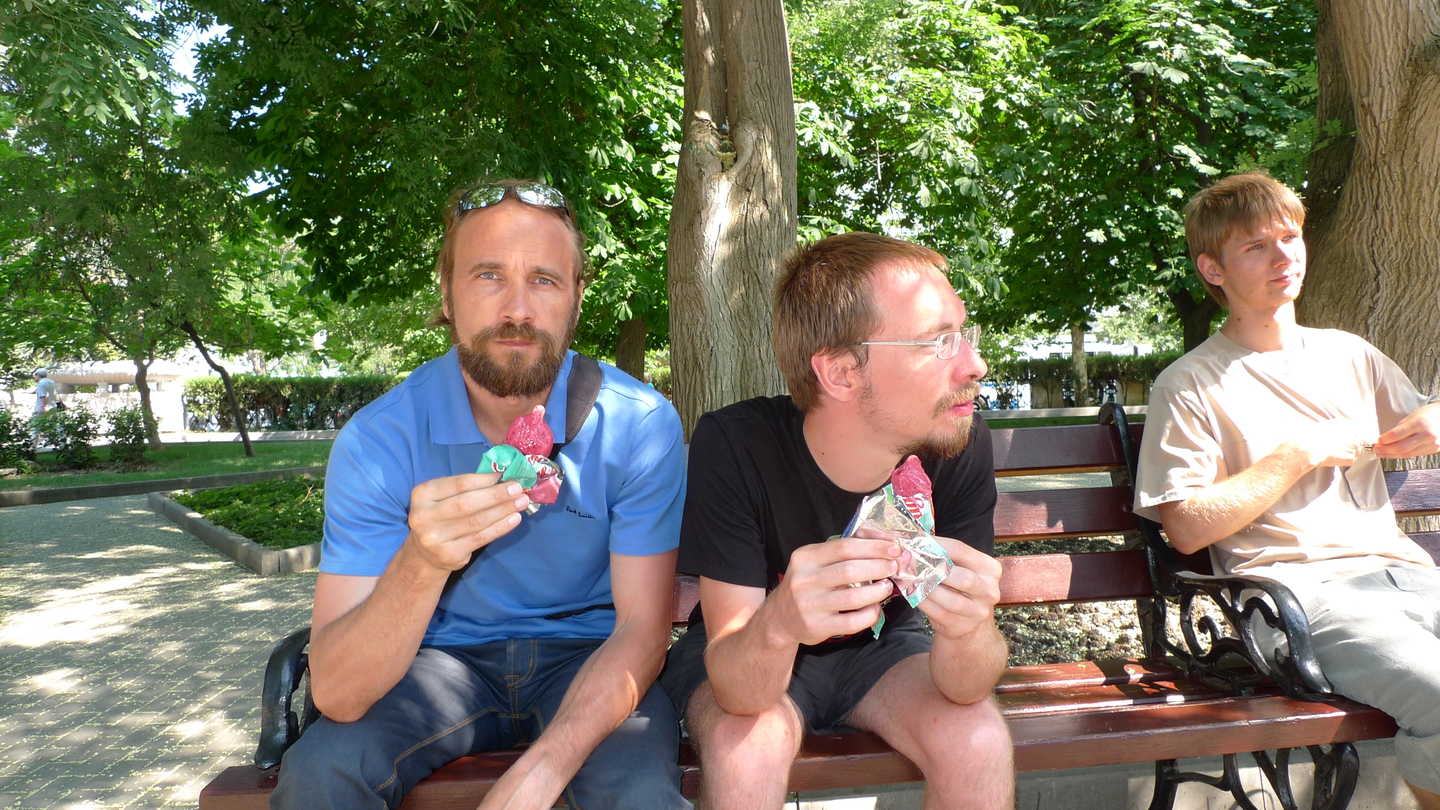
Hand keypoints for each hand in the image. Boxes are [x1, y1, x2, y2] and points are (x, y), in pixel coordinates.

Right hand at [406, 472, 530, 571]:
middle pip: (467, 503)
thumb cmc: (441, 516)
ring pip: (476, 521)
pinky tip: (514, 518)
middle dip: (496, 495)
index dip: (485, 479)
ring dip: (503, 510)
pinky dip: (501, 527)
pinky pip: (481, 538)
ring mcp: (435, 538)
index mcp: (423, 494)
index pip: (459, 484)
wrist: (425, 554)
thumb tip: (502, 477)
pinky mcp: (449, 554)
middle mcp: (424, 516)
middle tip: (518, 488)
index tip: (505, 475)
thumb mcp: (443, 497)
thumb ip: (467, 487)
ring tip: (521, 502)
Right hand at [769, 538, 900, 645]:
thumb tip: (880, 540)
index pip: (845, 547)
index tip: (894, 548)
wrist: (780, 618)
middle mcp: (804, 580)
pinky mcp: (817, 626)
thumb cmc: (806, 585)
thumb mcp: (815, 562)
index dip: (874, 547)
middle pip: (850, 570)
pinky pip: (852, 621)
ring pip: (853, 597)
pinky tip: (875, 608)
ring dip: (878, 591)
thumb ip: (842, 551)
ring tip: (887, 586)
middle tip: (895, 567)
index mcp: (805, 557)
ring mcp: (809, 605)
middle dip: (880, 566)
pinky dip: (870, 614)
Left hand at [918, 537, 1001, 640]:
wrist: (967, 622)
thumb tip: (916, 540)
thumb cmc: (959, 587)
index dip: (936, 545)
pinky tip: (913, 594)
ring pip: (952, 599)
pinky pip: (940, 613)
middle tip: (913, 564)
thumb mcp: (960, 568)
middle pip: (963, 578)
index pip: (961, 550)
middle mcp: (989, 590)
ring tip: (911, 580)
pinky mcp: (963, 626)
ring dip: (928, 589)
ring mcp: (978, 611)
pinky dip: (923, 602)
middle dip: (935, 570)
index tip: (916, 542)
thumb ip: (945, 556)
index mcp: (990, 569)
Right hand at [1286, 418, 1365, 468]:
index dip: (1348, 438)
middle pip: (1358, 442)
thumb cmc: (1312, 436)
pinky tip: (1333, 459)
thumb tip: (1338, 435)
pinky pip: (1350, 461)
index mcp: (1347, 423)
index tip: (1341, 442)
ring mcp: (1354, 446)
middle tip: (1338, 449)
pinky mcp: (1351, 458)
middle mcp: (1354, 434)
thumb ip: (1337, 429)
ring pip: (1356, 452)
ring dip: (1347, 454)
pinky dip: (1343, 462)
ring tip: (1334, 454)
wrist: (1309, 448)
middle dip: (1350, 446)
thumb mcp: (1325, 426)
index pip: (1355, 432)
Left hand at [1374, 402, 1439, 458]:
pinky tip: (1394, 453)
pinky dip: (1402, 455)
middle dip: (1385, 450)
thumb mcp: (1412, 416)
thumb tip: (1386, 439)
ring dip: (1392, 455)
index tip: (1377, 441)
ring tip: (1382, 453)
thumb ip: (1400, 428)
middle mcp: (1426, 434)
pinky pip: (1414, 454)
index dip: (1384, 440)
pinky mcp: (1434, 449)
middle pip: (1400, 447)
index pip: (1396, 435)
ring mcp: (1431, 443)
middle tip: (1376, 449)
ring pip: (1407, 454)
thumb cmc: (1429, 414)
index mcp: (1419, 423)